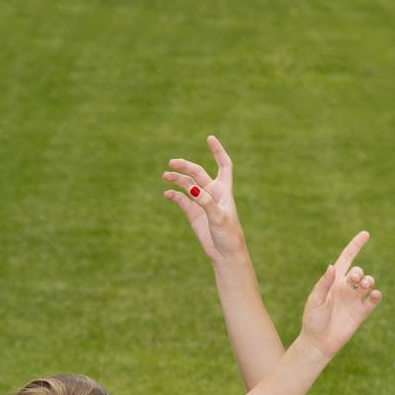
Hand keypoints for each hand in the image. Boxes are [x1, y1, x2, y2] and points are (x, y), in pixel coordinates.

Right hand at [163, 137, 246, 262]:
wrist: (225, 255)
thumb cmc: (229, 236)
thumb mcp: (219, 218)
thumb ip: (206, 202)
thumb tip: (192, 188)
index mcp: (224, 190)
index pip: (223, 165)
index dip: (218, 151)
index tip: (209, 138)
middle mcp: (212, 194)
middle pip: (198, 173)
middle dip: (186, 166)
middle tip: (172, 163)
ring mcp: (202, 203)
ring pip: (188, 185)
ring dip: (177, 179)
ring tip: (165, 175)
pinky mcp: (194, 214)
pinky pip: (182, 200)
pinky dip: (174, 195)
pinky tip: (167, 194)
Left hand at [299, 231, 381, 360]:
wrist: (318, 343)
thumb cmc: (313, 320)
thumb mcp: (315, 300)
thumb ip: (324, 284)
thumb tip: (332, 266)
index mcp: (333, 281)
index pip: (346, 259)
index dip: (355, 246)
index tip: (366, 234)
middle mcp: (345, 288)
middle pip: (358, 272)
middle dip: (359, 273)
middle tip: (355, 280)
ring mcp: (354, 300)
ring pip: (368, 283)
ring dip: (369, 281)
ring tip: (365, 285)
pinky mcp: (361, 313)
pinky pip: (373, 300)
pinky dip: (376, 295)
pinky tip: (374, 294)